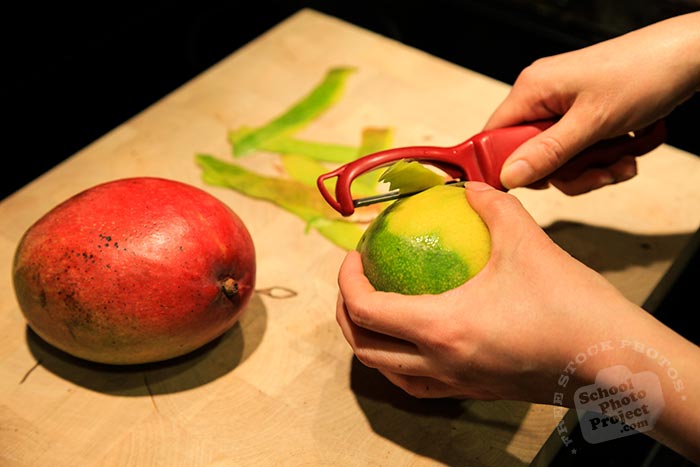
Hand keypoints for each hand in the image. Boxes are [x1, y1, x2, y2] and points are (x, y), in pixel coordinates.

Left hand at [336, 182, 699, 461]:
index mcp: (441, 328)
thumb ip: (491, 205)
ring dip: (369, 343)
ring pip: (389, 374)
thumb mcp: (527, 241)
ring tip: (375, 312)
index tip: (353, 257)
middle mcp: (440, 364)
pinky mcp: (476, 392)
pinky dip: (401, 364)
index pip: (365, 309)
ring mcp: (457, 384)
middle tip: (355, 282)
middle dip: (345, 314)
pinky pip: (419, 386)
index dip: (346, 281)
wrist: (615, 362)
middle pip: (364, 348)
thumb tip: (469, 187)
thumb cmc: (571, 306)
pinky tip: (416, 340)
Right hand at [484, 12, 699, 193]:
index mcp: (532, 89)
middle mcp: (543, 96)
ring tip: (621, 162)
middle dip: (566, 172)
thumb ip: (548, 153)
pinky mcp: (584, 114)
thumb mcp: (592, 122)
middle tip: (595, 174)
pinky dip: (603, 158)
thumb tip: (509, 175)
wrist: (691, 55)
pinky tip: (628, 152)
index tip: (532, 185)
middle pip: (530, 154)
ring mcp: (564, 105)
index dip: (506, 166)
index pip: (493, 136)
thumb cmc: (645, 72)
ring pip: (559, 158)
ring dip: (591, 169)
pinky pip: (579, 150)